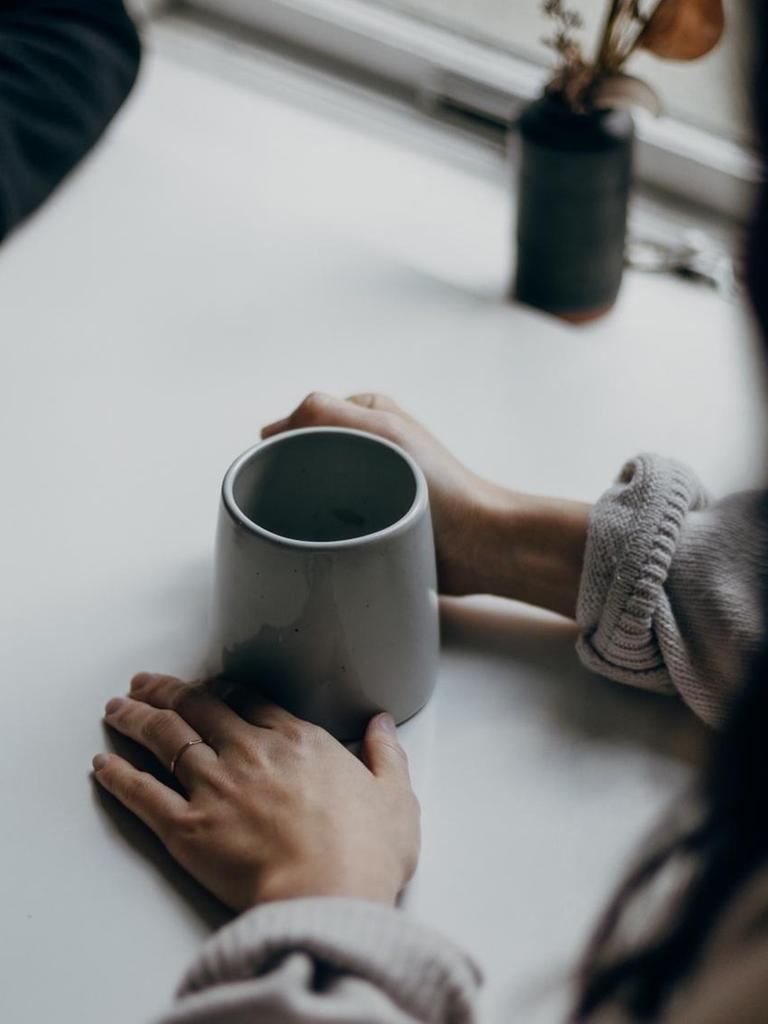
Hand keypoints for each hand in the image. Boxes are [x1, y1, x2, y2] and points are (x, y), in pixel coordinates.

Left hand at [92, 673, 419, 910]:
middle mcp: (250, 753)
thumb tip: (383, 725)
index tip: (205, 685)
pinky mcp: (187, 828)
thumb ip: (386, 755)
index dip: (220, 689)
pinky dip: (118, 776)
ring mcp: (215, 787)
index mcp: (297, 742)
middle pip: (198, 707)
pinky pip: (142, 794)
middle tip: (144, 681)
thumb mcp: (396, 797)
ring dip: (136, 718)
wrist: (328, 896)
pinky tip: (102, 763)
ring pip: (165, 738)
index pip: (248, 700)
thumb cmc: (365, 853)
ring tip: (116, 707)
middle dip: (167, 690)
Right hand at [262, 393, 589, 616]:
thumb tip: (272, 429)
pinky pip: (330, 525)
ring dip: (304, 510)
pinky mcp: (372, 523)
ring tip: (307, 528)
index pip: (302, 421)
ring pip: (313, 494)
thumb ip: (327, 413)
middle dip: (290, 480)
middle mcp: (367, 447)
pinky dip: (321, 532)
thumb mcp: (383, 432)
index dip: (283, 445)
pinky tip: (319, 545)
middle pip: (303, 459)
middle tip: (288, 506)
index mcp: (367, 415)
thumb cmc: (442, 487)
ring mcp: (369, 486)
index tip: (276, 473)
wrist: (480, 545)